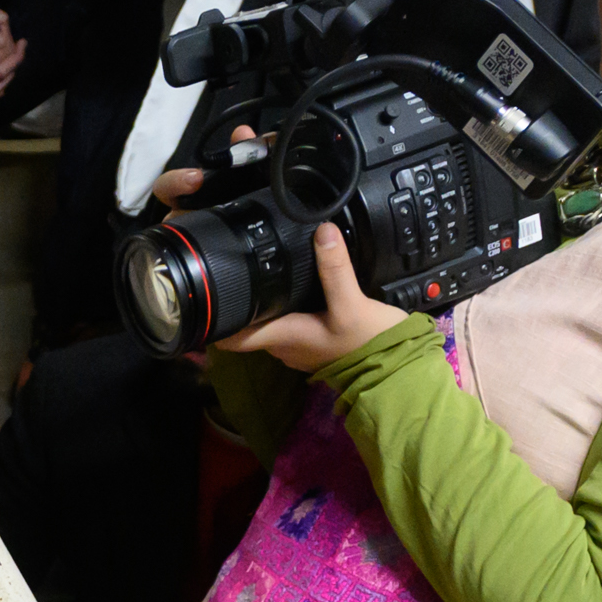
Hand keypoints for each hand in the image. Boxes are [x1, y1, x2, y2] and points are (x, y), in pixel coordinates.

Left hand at [219, 220, 405, 371]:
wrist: (398, 371)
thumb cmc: (370, 344)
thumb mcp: (352, 303)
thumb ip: (335, 268)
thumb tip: (321, 230)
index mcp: (283, 337)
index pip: (231, 337)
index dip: (213, 321)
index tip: (203, 297)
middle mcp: (284, 346)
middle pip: (248, 325)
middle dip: (240, 302)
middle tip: (232, 269)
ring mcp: (300, 347)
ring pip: (269, 323)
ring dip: (263, 304)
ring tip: (259, 272)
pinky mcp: (316, 343)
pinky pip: (291, 323)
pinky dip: (286, 307)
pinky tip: (294, 287)